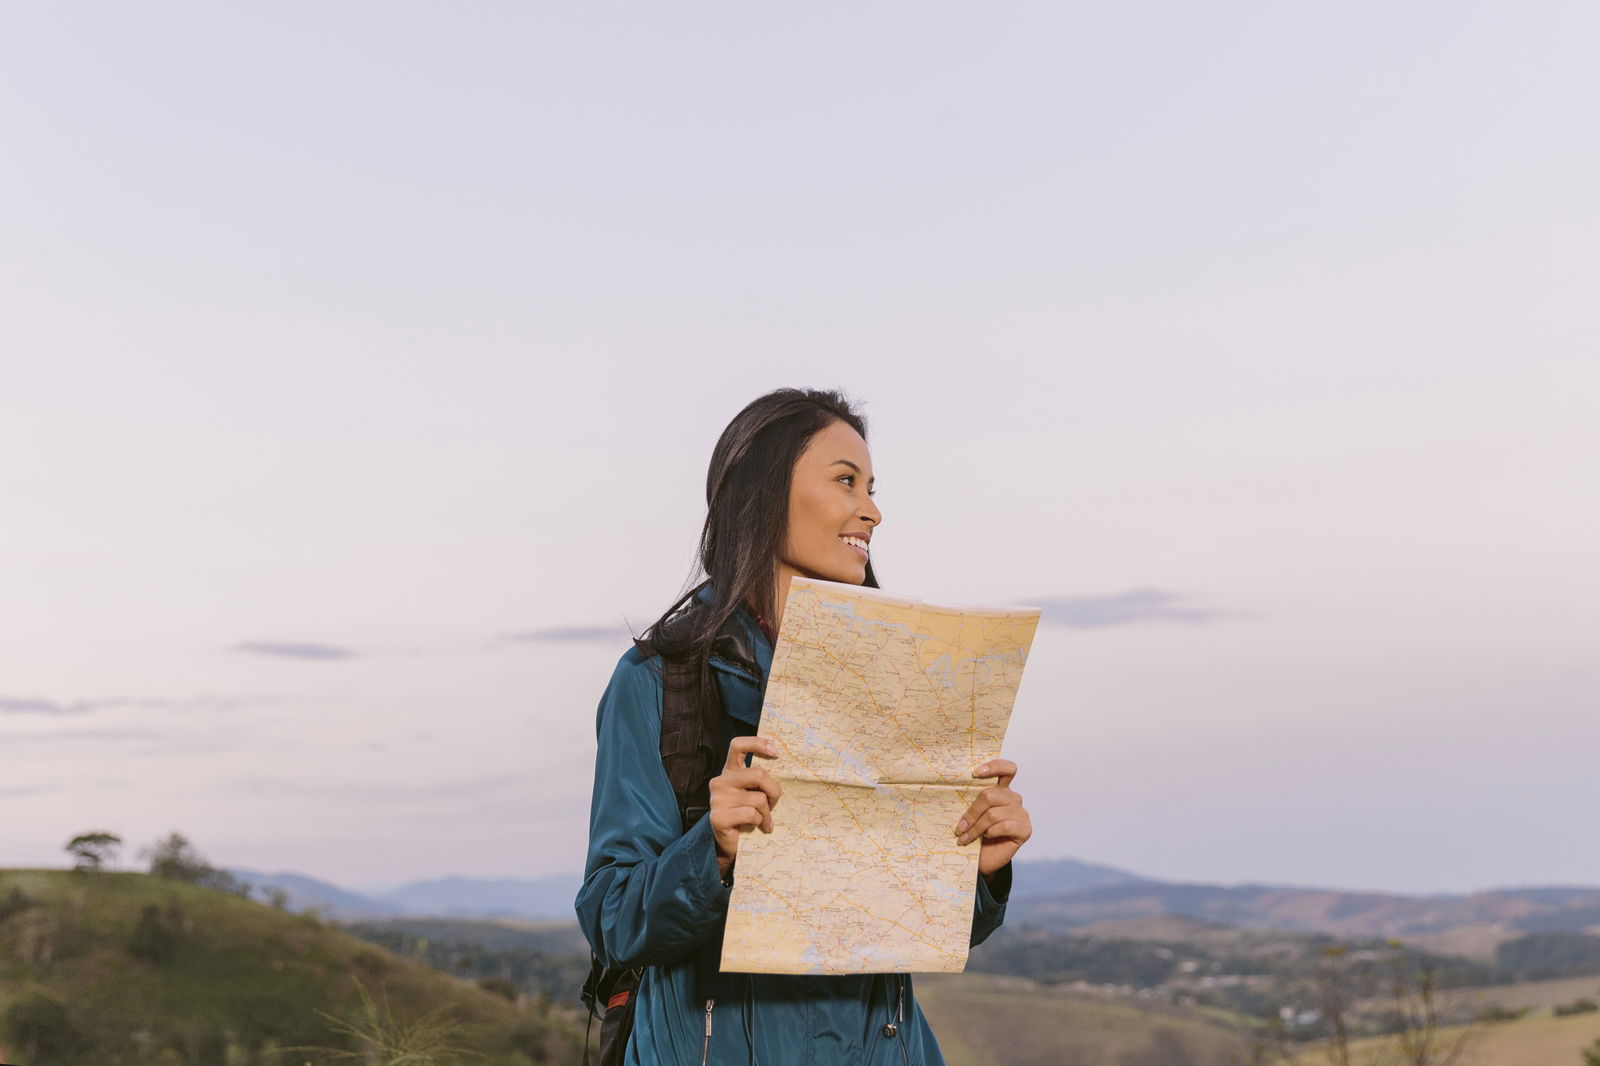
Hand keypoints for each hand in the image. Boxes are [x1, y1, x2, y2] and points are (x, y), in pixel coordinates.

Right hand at [709, 735, 782, 878]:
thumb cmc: (747, 816)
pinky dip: (760, 822)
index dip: (757, 744)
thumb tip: (785, 768)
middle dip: (773, 791)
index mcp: (729, 772)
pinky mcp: (719, 817)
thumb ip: (760, 780)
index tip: (776, 752)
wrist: (730, 846)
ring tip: (765, 821)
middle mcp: (720, 781)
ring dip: (767, 813)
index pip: (738, 745)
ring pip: (759, 798)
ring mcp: (717, 799)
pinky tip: (757, 827)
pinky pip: (751, 814)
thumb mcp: (753, 793)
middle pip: (758, 774)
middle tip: (774, 804)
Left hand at [954, 759, 1030, 878]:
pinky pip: (1004, 826)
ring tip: (965, 837)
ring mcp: (1021, 813)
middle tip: (959, 827)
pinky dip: (990, 832)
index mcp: (1001, 789)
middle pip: (990, 795)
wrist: (984, 859)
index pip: (1006, 769)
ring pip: (994, 813)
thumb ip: (971, 801)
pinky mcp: (1025, 829)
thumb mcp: (971, 815)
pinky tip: (985, 838)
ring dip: (976, 828)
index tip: (975, 773)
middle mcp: (1013, 798)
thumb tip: (952, 791)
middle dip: (971, 812)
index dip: (993, 766)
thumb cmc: (976, 834)